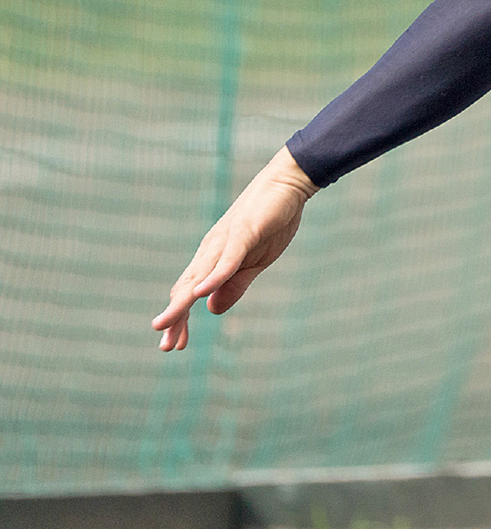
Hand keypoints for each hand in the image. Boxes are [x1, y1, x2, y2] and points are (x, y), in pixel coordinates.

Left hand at [152, 146, 317, 351]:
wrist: (287, 183)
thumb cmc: (271, 220)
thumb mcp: (255, 262)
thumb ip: (234, 284)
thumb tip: (211, 310)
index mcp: (214, 258)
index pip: (190, 292)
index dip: (181, 318)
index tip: (175, 345)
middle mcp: (212, 250)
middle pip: (187, 287)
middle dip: (175, 317)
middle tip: (165, 346)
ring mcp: (226, 241)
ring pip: (199, 276)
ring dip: (182, 302)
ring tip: (165, 323)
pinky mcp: (243, 233)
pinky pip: (226, 259)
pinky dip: (213, 277)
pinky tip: (201, 293)